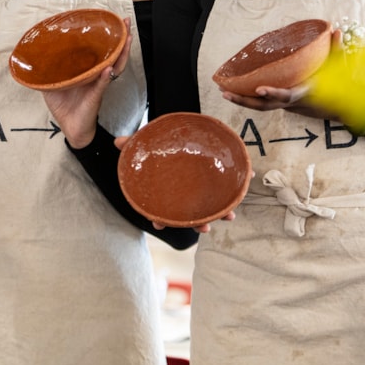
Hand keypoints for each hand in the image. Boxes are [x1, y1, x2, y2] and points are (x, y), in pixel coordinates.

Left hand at [42, 19, 132, 148]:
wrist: (70, 128)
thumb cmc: (64, 107)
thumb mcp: (52, 84)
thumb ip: (48, 71)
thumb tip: (34, 58)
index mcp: (87, 71)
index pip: (99, 51)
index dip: (105, 38)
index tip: (109, 22)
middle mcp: (96, 75)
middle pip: (113, 54)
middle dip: (121, 39)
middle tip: (125, 23)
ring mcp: (98, 85)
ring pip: (114, 66)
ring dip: (121, 52)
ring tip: (126, 39)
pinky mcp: (96, 96)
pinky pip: (102, 85)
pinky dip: (105, 77)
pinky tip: (109, 68)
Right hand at [114, 133, 238, 229]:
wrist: (182, 136)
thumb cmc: (162, 146)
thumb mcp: (147, 144)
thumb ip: (133, 144)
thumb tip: (117, 141)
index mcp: (168, 192)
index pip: (162, 210)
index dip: (160, 219)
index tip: (158, 224)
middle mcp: (186, 194)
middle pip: (190, 214)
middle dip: (197, 224)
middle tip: (204, 228)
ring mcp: (202, 189)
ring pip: (212, 206)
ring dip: (222, 212)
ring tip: (230, 216)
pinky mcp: (216, 178)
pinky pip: (228, 186)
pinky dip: (238, 185)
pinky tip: (247, 179)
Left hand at [221, 29, 343, 117]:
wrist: (332, 105)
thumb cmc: (332, 83)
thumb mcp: (336, 66)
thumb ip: (336, 49)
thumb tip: (335, 29)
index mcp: (302, 93)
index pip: (286, 95)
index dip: (273, 93)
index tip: (260, 89)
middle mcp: (289, 102)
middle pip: (264, 105)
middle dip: (245, 100)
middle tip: (227, 93)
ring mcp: (282, 104)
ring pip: (258, 106)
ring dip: (240, 101)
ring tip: (223, 92)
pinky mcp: (277, 102)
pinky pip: (259, 103)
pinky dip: (245, 98)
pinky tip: (231, 91)